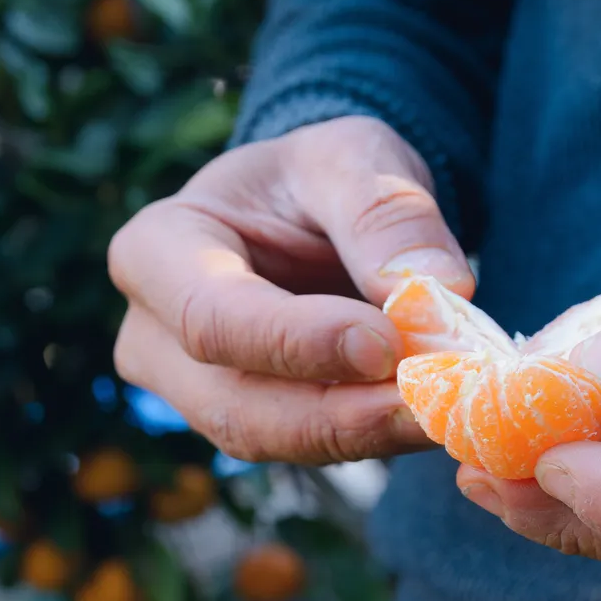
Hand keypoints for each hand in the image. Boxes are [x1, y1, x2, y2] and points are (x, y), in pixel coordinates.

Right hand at [109, 115, 473, 463]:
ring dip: (364, 433)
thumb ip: (385, 211)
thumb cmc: (315, 177)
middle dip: (339, 412)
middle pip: (235, 404)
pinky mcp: (250, 424)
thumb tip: (440, 287)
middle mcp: (153, 336)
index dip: (296, 341)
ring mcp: (193, 392)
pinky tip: (433, 416)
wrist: (312, 213)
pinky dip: (373, 435)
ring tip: (446, 410)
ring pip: (272, 439)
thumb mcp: (352, 155)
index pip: (209, 317)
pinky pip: (307, 446)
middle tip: (434, 403)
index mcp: (155, 250)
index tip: (386, 342)